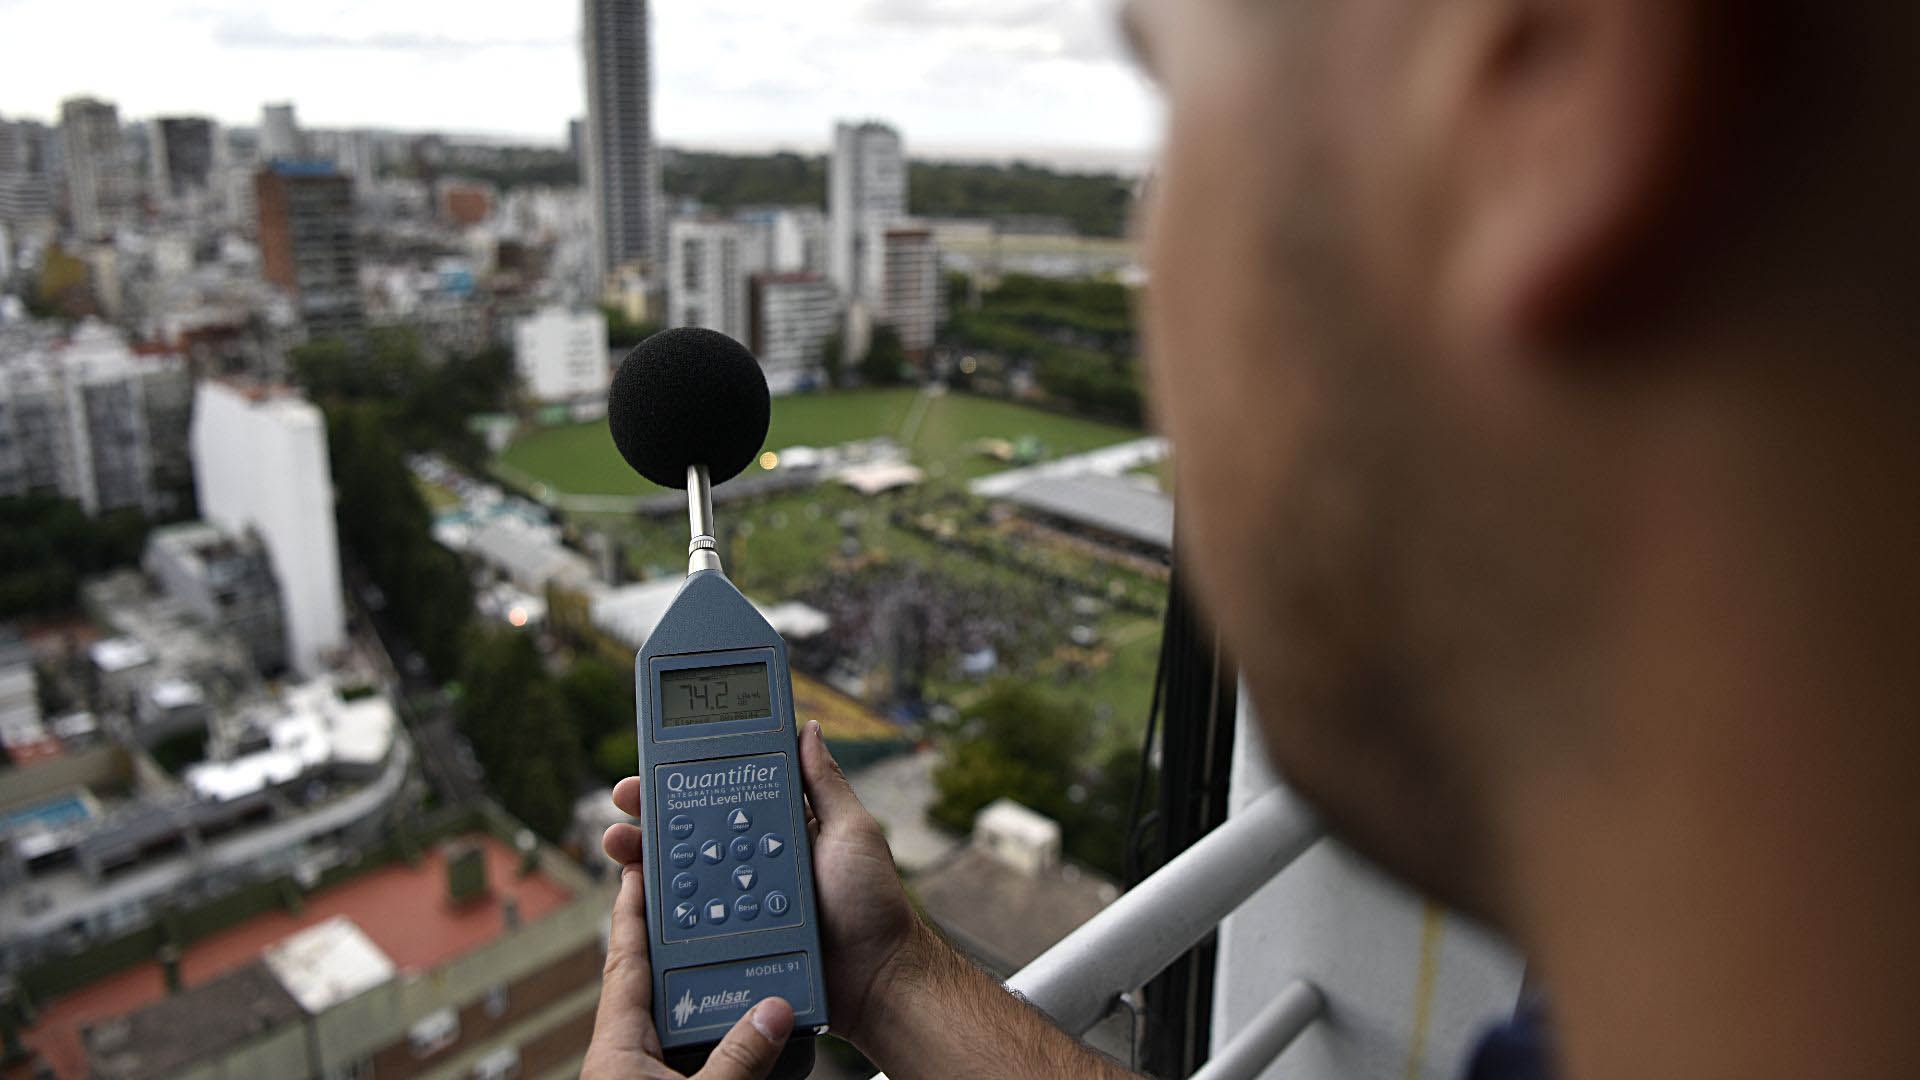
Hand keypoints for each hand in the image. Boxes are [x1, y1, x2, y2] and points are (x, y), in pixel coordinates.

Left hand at [581, 862, 796, 1078]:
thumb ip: (736, 1057)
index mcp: (618, 1044)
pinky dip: (709, 1021)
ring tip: (728, 951)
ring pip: (672, 1016)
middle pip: (650, 981)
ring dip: (699, 985)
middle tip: (696, 896)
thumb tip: (775, 1012)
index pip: (625, 961)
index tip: (638, 870)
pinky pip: (687, 1045)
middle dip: (673, 939)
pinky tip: (736, 1021)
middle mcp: (626, 1053)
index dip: (631, 913)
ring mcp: (643, 1071)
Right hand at [600, 720, 923, 1050]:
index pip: (728, 795)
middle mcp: (754, 860)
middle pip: (694, 832)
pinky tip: (637, 893)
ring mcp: (740, 900)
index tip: (656, 764)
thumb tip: (807, 727)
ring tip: (621, 843)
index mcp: (780, 829)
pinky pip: (688, 921)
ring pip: (683, 874)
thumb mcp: (852, 831)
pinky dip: (659, 907)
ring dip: (645, 856)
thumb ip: (825, 784)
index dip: (691, 777)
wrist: (875, 979)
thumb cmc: (872, 905)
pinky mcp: (731, 937)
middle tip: (625, 798)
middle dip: (653, 812)